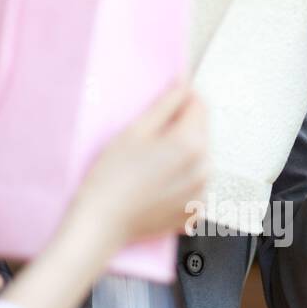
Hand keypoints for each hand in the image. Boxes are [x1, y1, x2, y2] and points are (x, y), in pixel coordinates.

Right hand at [70, 80, 207, 247]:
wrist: (102, 222)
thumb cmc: (111, 176)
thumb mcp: (135, 131)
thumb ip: (165, 104)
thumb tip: (182, 85)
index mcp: (191, 143)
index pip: (199, 104)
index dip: (181, 98)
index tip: (164, 103)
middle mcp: (204, 168)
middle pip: (201, 131)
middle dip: (180, 127)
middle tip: (148, 137)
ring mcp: (201, 192)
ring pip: (198, 156)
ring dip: (181, 152)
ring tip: (150, 163)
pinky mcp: (194, 210)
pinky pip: (194, 182)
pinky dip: (180, 177)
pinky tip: (155, 182)